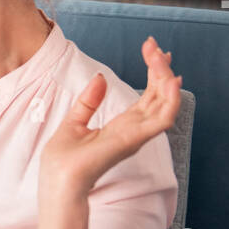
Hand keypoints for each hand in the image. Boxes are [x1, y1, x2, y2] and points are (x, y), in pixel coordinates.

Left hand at [40, 36, 182, 198]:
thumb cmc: (64, 162)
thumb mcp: (74, 122)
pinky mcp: (134, 141)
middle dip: (160, 69)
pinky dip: (170, 101)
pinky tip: (170, 81)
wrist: (58, 182)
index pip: (148, 95)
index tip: (151, 48)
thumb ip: (89, 102)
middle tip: (156, 46)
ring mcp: (136, 136)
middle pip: (158, 95)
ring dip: (166, 79)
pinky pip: (161, 120)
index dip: (153, 72)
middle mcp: (134, 130)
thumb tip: (100, 77)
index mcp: (122, 125)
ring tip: (161, 58)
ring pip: (165, 104)